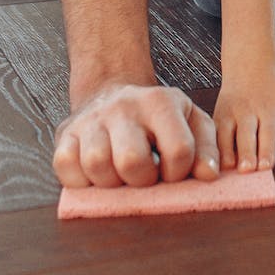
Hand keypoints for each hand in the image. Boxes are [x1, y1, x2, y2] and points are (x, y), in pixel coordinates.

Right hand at [52, 80, 218, 187]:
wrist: (114, 92)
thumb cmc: (157, 117)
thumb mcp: (190, 120)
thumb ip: (206, 147)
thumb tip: (209, 175)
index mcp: (160, 102)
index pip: (178, 151)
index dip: (178, 173)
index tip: (171, 172)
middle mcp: (124, 106)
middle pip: (132, 161)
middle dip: (141, 180)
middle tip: (143, 176)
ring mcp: (92, 119)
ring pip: (97, 165)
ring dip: (110, 183)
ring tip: (120, 175)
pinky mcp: (65, 133)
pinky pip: (65, 166)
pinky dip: (80, 180)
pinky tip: (96, 174)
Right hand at [214, 60, 274, 172]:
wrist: (250, 62)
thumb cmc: (273, 85)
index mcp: (268, 110)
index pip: (268, 133)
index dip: (266, 151)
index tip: (265, 167)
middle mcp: (247, 112)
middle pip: (246, 136)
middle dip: (246, 154)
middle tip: (246, 170)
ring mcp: (229, 114)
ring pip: (224, 135)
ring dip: (225, 152)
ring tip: (226, 169)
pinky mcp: (215, 116)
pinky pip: (212, 133)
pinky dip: (210, 147)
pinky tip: (211, 161)